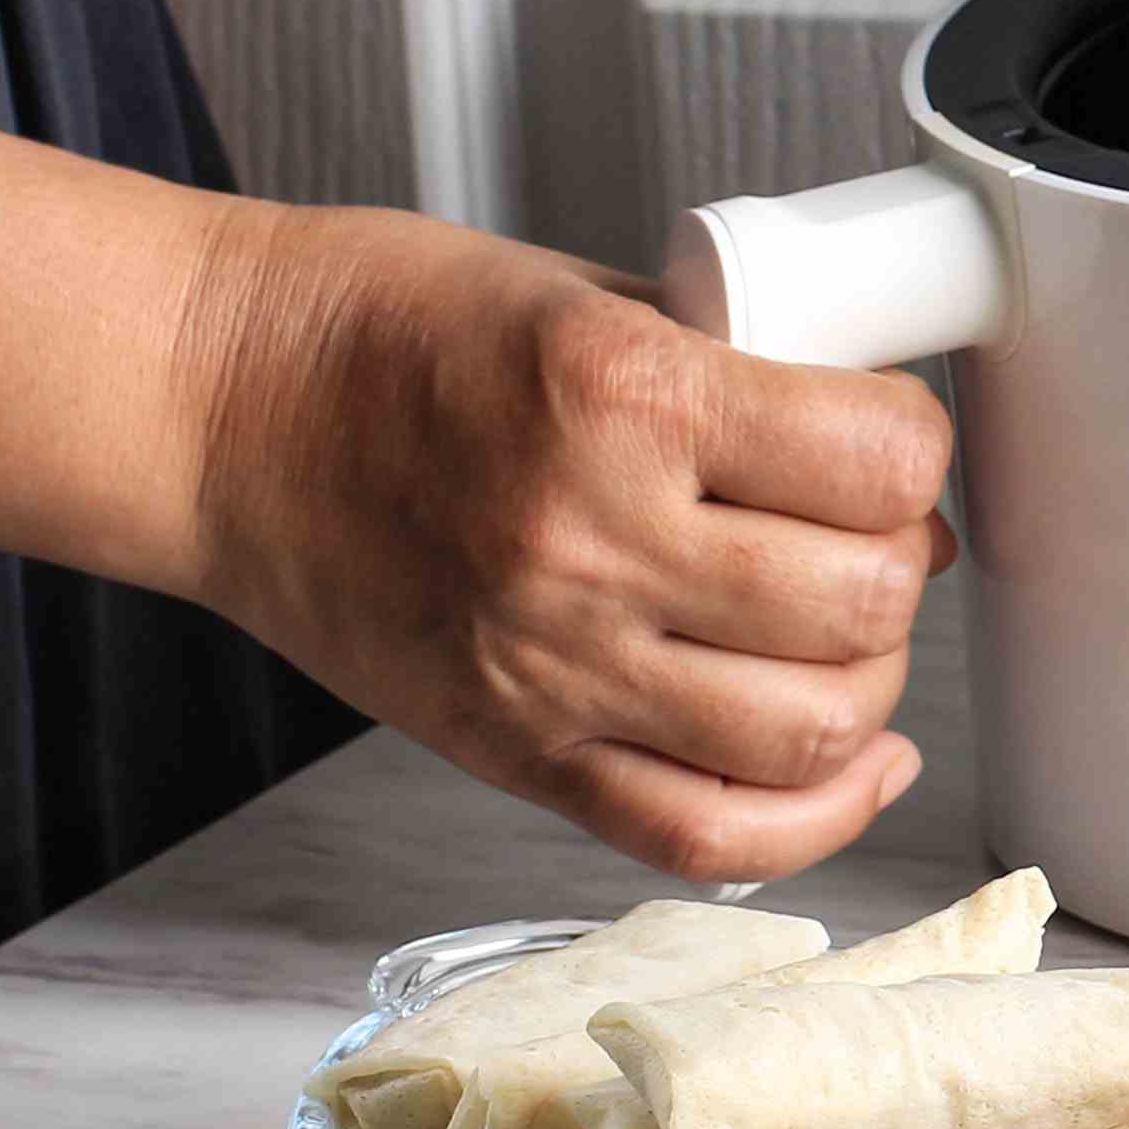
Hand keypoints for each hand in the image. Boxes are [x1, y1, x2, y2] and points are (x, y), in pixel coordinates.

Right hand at [172, 202, 957, 879]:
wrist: (211, 411)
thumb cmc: (378, 334)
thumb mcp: (585, 294)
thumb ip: (734, 367)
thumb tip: (877, 447)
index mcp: (620, 396)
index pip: (877, 456)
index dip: (917, 446)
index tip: (898, 440)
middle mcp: (591, 543)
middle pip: (862, 602)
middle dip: (902, 565)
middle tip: (873, 533)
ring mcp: (552, 665)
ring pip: (808, 732)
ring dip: (868, 686)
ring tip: (846, 634)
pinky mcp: (515, 751)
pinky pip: (703, 835)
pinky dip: (812, 817)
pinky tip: (853, 765)